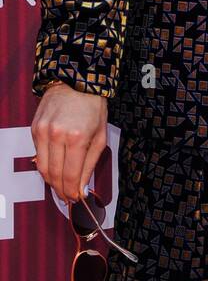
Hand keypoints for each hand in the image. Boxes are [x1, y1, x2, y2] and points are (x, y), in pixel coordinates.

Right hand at [32, 83, 107, 204]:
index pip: (71, 176)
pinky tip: (54, 167)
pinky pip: (38, 154)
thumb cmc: (93, 108)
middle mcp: (57, 136)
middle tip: (67, 197)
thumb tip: (82, 187)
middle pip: (54, 175)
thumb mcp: (100, 136)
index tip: (75, 199)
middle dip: (61, 190)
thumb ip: (90, 163)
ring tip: (60, 186)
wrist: (75, 81)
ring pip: (42, 168)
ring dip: (51, 181)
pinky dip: (45, 164)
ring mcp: (43, 132)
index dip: (72, 192)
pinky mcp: (34, 129)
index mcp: (78, 138)